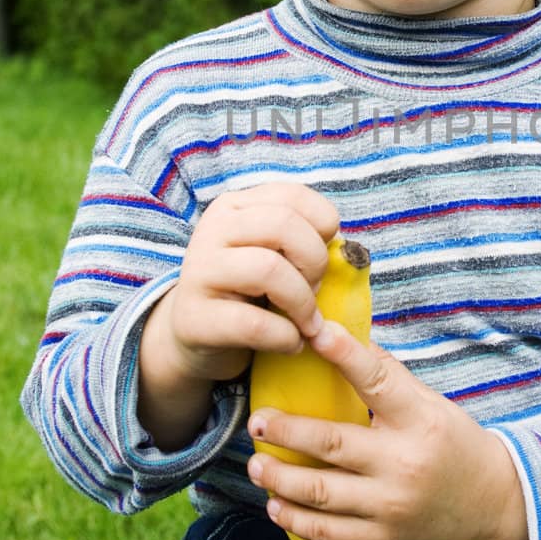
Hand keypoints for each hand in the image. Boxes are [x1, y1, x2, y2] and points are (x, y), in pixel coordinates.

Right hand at [137, 182, 339, 447]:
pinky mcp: (193, 318)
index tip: (321, 257)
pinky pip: (254, 324)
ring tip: (307, 323)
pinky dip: (285, 337)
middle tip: (316, 291)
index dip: (323, 227)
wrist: (195, 337)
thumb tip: (347, 252)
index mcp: (235, 207)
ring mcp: (198, 271)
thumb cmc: (250, 293)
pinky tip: (290, 343)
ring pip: (268, 269)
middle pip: (283, 225)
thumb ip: (305, 243)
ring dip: (303, 304)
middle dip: (315, 262)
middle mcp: (212, 229)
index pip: (294, 196)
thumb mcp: (275, 256)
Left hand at [246, 320, 529, 539]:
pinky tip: (275, 505)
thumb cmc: (453, 442)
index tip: (314, 332)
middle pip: (332, 445)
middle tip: (256, 420)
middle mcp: (404, 463)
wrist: (493, 504)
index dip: (345, 355)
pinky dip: (295, 520)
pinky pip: (329, 533)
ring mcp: (392, 506)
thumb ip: (389, 377)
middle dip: (286, 431)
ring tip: (256, 463)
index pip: (378, 381)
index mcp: (419, 420)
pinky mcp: (384, 539)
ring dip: (280, 479)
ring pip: (320, 493)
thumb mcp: (431, 403)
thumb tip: (341, 337)